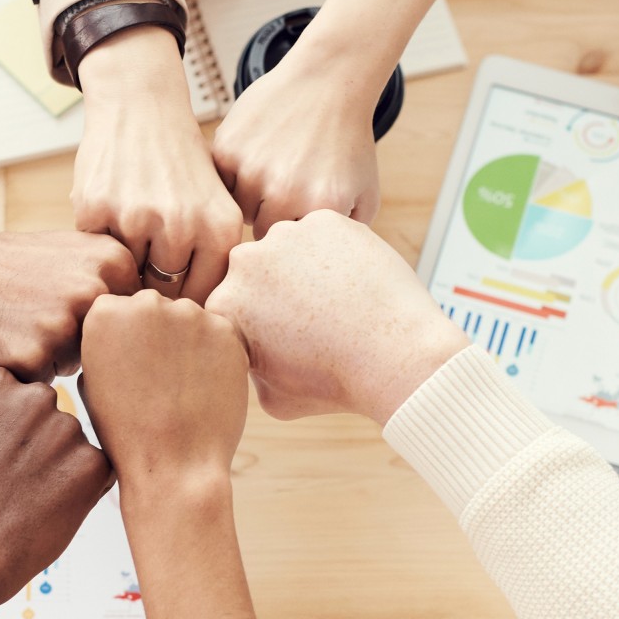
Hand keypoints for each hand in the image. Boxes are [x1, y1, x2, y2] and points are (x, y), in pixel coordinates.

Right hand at [0, 215, 137, 379]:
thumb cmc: (9, 267)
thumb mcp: (73, 256)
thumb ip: (117, 285)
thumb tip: (161, 331)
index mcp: (114, 261)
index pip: (133, 324)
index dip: (101, 326)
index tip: (67, 305)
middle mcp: (96, 290)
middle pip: (111, 350)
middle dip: (80, 345)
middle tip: (36, 314)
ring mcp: (65, 323)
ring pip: (79, 369)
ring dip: (52, 359)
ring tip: (18, 323)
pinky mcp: (33, 355)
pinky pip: (44, 383)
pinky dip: (24, 371)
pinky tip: (2, 338)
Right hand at [0, 369, 113, 618]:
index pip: (21, 390)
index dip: (12, 428)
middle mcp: (33, 398)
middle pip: (50, 414)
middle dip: (40, 444)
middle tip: (15, 483)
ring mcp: (66, 430)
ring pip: (73, 445)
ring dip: (60, 469)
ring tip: (26, 503)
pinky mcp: (93, 466)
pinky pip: (97, 472)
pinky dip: (81, 493)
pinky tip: (48, 513)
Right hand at [71, 26, 241, 302]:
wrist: (140, 107)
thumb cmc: (180, 166)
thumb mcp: (215, 207)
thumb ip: (212, 263)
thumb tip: (201, 329)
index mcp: (221, 230)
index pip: (202, 300)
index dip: (185, 302)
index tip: (175, 293)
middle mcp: (183, 226)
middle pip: (162, 294)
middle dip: (153, 287)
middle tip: (147, 267)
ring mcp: (137, 218)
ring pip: (125, 277)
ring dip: (123, 266)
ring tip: (129, 235)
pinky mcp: (95, 210)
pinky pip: (95, 253)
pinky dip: (98, 242)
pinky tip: (109, 214)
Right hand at [80, 291, 261, 618]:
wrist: (173, 466)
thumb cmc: (125, 432)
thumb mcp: (92, 382)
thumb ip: (105, 342)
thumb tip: (124, 326)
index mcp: (104, 313)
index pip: (118, 309)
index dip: (126, 342)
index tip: (131, 370)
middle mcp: (146, 303)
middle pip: (155, 308)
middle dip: (157, 336)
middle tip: (159, 380)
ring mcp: (190, 314)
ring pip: (189, 319)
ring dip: (188, 343)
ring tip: (182, 388)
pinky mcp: (226, 330)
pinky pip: (219, 334)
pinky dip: (215, 356)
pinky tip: (204, 388)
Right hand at [208, 211, 463, 422]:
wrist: (394, 356)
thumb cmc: (336, 381)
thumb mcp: (273, 398)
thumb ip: (249, 369)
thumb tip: (249, 352)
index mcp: (224, 306)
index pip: (231, 307)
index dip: (256, 324)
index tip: (283, 339)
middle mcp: (244, 263)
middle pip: (254, 272)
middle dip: (274, 291)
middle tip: (311, 316)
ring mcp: (285, 236)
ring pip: (287, 247)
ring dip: (301, 266)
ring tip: (335, 299)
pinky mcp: (323, 220)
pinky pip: (322, 234)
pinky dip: (334, 252)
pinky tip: (352, 281)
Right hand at [209, 42, 381, 232]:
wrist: (328, 83)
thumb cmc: (347, 142)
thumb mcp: (364, 196)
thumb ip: (344, 239)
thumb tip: (318, 271)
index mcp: (319, 209)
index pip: (291, 251)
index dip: (295, 234)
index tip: (302, 214)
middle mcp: (284, 193)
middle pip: (260, 233)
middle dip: (271, 217)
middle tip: (285, 190)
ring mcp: (252, 170)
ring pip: (237, 208)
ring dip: (250, 197)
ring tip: (271, 172)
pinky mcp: (227, 149)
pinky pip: (220, 182)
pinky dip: (233, 174)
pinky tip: (256, 156)